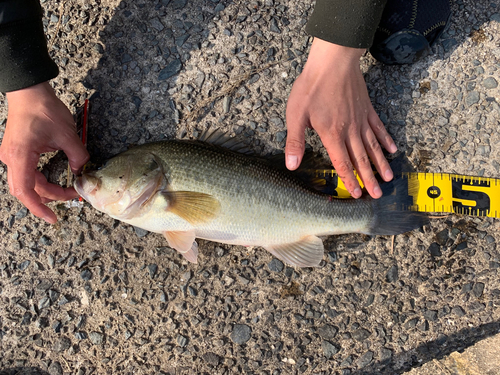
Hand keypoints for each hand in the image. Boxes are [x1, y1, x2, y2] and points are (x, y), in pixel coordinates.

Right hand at [0, 82, 89, 222]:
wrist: (29, 91)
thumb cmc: (43, 108)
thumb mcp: (67, 134)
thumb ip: (78, 155)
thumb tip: (82, 171)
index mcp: (20, 156)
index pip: (25, 191)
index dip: (39, 208)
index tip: (53, 217)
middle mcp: (11, 159)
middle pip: (28, 189)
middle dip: (51, 198)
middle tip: (73, 196)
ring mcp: (12, 156)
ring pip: (28, 183)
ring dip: (48, 190)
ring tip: (68, 191)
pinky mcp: (18, 153)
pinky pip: (28, 174)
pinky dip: (42, 181)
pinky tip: (56, 183)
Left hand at [285, 38, 396, 198]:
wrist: (333, 62)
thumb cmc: (312, 87)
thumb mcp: (296, 115)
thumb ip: (295, 142)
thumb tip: (291, 165)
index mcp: (332, 134)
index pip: (342, 163)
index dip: (350, 180)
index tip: (358, 194)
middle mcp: (350, 131)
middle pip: (361, 159)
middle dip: (369, 179)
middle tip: (378, 194)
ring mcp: (361, 120)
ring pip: (373, 147)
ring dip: (381, 164)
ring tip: (389, 178)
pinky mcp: (367, 109)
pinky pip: (379, 128)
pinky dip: (386, 140)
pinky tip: (392, 149)